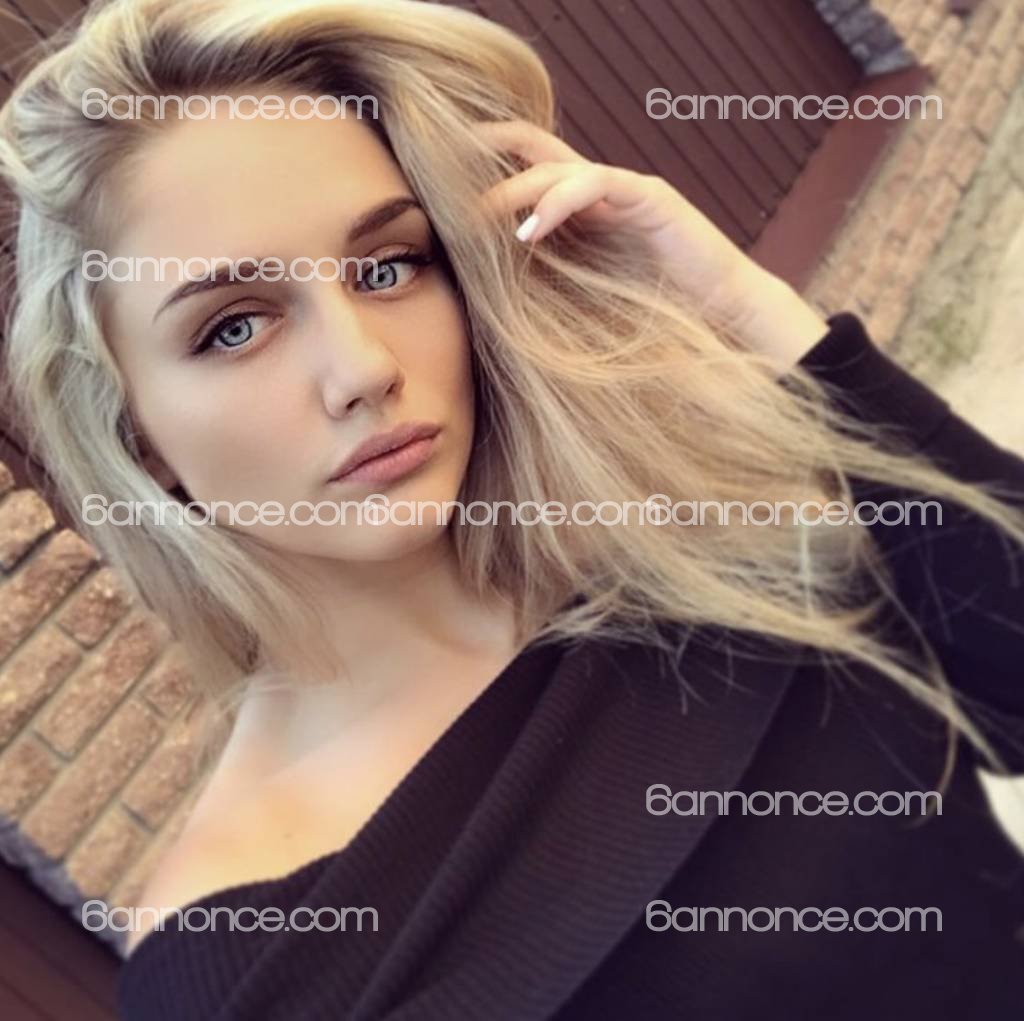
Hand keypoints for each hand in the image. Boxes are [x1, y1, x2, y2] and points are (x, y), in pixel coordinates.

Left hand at [477, 119, 828, 369]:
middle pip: (535, 151)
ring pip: (558, 166)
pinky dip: (559, 201)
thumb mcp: (579, 295)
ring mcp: (625, 189)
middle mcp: (600, 191)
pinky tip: (531, 231)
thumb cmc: (651, 313)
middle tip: (444, 175)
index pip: (528, 167)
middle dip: (489, 154)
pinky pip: (596, 182)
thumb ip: (542, 279)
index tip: (439, 181)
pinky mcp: (650, 197)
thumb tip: (482, 290)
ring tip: (482, 217)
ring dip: (516, 189)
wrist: (719, 317)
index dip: (486, 162)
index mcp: (581, 210)